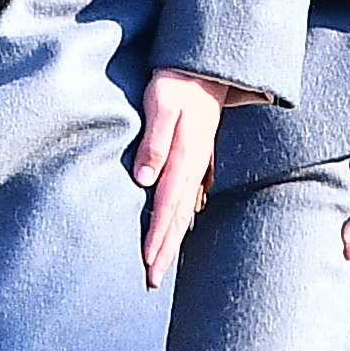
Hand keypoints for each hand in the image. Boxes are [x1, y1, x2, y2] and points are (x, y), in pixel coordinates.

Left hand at [129, 68, 229, 287]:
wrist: (205, 67)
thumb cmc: (177, 82)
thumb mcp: (160, 105)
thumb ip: (154, 142)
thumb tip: (144, 179)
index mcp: (184, 157)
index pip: (167, 206)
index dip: (156, 236)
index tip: (146, 263)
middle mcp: (193, 166)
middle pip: (177, 218)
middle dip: (164, 251)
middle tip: (152, 283)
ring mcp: (196, 165)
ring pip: (183, 211)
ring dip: (171, 241)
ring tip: (159, 267)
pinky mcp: (195, 160)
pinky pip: (186, 199)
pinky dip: (178, 221)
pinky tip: (173, 234)